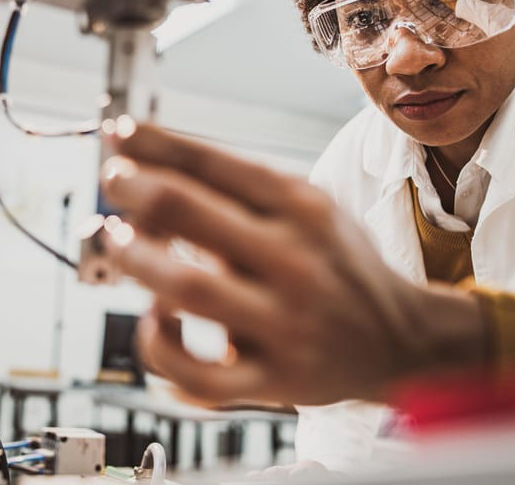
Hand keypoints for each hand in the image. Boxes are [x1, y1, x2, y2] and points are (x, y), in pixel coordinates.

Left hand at [99, 122, 482, 405]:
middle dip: (134, 188)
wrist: (402, 342)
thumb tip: (152, 164)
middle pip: (188, 211)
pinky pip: (199, 375)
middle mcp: (294, 259)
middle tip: (112, 180)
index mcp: (301, 207)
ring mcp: (283, 323)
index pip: (212, 161)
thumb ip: (241, 189)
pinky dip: (162, 348)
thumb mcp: (310, 207)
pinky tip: (154, 322)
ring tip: (116, 240)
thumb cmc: (337, 266)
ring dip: (136, 259)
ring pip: (185, 287)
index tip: (118, 134)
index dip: (153, 143)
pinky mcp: (274, 381)